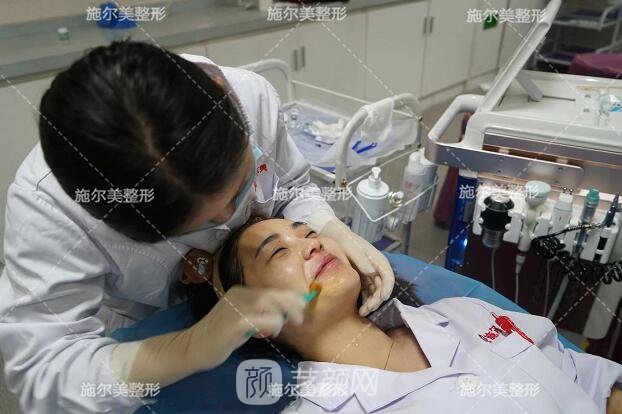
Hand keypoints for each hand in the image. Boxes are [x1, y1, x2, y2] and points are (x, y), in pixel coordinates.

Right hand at [111, 286, 305, 386]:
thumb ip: (258, 314)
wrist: (191, 347)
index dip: (290, 296)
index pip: (270, 290)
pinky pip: (263, 320)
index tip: (302, 305)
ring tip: (283, 326)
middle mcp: (238, 296)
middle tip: (301, 318)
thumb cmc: (217, 337)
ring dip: (282, 315)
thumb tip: (285, 314)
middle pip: (273, 294)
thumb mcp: (239, 319)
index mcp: (239, 292)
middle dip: (292, 304)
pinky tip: (269, 333)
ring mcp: (236, 308)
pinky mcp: (235, 323)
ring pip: (270, 304)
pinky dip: (273, 325)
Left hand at [307, 211, 394, 315]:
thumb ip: (362, 260)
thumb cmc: (344, 240)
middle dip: (377, 300)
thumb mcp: (352, 248)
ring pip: (375, 292)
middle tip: (368, 309)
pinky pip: (366, 292)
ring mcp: (368, 274)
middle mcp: (375, 268)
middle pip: (382, 287)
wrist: (332, 237)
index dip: (387, 288)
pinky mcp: (360, 279)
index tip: (383, 298)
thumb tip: (372, 272)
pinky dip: (365, 300)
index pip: (388, 276)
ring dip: (371, 303)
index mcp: (377, 259)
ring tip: (362, 312)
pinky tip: (359, 309)